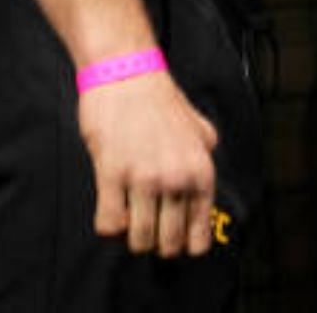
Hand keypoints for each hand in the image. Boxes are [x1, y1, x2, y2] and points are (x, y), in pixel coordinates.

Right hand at [79, 69, 219, 256]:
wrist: (125, 71)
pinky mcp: (112, 173)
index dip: (183, 245)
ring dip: (131, 237)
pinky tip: (108, 211)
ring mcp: (144, 178)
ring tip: (126, 220)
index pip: (198, 237)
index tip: (170, 238)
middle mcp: (177, 180)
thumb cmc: (157, 96)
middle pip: (169, 244)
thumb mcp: (197, 124)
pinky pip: (110, 223)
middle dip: (156, 245)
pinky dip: (108, 226)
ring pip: (140, 239)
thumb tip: (207, 156)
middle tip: (146, 230)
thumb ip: (205, 147)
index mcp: (201, 173)